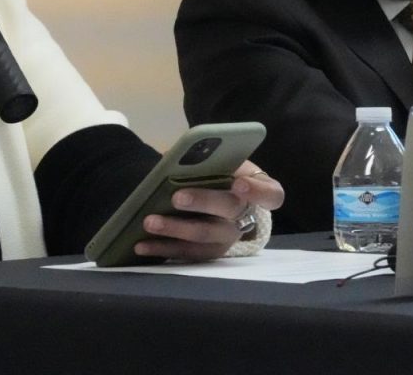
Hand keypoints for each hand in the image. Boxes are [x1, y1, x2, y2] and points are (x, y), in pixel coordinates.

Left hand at [132, 160, 284, 261]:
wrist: (213, 194)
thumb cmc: (216, 172)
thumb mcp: (218, 161)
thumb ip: (206, 159)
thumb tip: (177, 158)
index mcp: (257, 188)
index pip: (271, 194)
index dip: (257, 191)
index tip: (238, 183)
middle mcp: (246, 216)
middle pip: (230, 211)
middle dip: (203, 202)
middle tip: (176, 197)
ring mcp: (228, 238)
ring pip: (204, 235)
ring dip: (175, 229)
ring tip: (149, 222)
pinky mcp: (209, 254)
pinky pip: (186, 253)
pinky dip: (162, 248)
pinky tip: (141, 245)